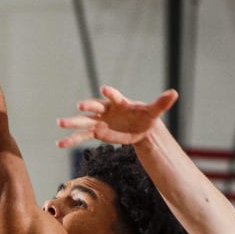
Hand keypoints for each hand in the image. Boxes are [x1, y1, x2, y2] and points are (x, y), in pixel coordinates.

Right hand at [56, 86, 178, 147]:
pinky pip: (82, 136)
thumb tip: (175, 93)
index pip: (113, 95)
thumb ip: (161, 103)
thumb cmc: (145, 117)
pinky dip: (71, 140)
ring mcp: (99, 121)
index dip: (110, 92)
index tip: (104, 90)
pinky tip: (59, 144)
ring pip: (84, 121)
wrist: (139, 127)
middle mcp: (106, 110)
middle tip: (79, 106)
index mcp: (119, 102)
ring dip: (72, 122)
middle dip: (87, 106)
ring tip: (60, 123)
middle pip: (94, 106)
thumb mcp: (154, 111)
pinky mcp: (97, 132)